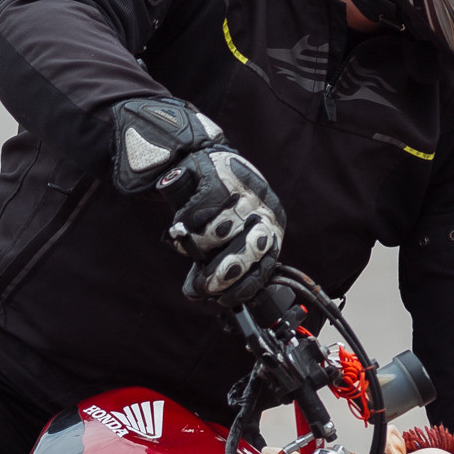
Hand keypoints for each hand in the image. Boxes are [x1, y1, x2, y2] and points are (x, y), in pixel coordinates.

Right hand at [112, 97, 285, 305]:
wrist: (195, 154)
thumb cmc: (214, 201)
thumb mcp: (228, 232)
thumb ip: (222, 261)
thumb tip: (203, 294)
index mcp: (272, 224)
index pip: (266, 265)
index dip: (243, 286)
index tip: (224, 299)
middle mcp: (263, 208)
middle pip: (246, 252)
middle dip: (222, 273)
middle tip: (204, 285)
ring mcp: (241, 193)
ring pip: (216, 236)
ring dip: (198, 245)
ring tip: (189, 240)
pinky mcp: (216, 180)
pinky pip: (194, 218)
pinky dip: (183, 225)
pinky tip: (181, 222)